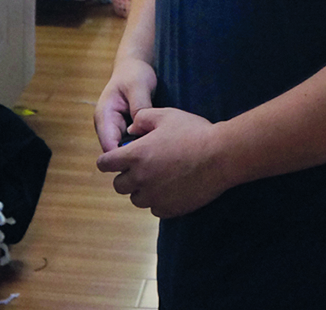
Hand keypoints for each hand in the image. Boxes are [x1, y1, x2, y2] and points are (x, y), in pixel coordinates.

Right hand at [94, 58, 157, 151]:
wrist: (134, 68)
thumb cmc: (133, 74)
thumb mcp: (138, 86)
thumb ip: (139, 105)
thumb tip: (139, 127)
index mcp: (104, 117)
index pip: (109, 146)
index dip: (125, 157)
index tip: (145, 158)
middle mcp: (108, 128)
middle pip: (118, 154)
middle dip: (135, 158)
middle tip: (157, 156)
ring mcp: (117, 131)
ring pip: (127, 152)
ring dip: (141, 153)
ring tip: (160, 151)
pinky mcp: (127, 132)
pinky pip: (135, 146)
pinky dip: (145, 147)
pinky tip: (160, 145)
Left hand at [95, 107, 232, 217]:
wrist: (221, 156)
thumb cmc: (193, 132)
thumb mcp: (165, 115)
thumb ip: (142, 119)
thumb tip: (131, 129)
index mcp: (135, 156)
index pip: (104, 164)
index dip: (108, 161)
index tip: (115, 159)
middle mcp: (140, 179)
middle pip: (118, 186)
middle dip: (125, 176)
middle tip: (140, 168)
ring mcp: (155, 197)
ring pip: (136, 199)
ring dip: (141, 190)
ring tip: (158, 179)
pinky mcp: (169, 209)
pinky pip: (155, 209)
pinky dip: (158, 201)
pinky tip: (171, 189)